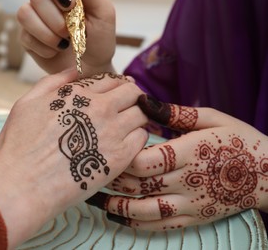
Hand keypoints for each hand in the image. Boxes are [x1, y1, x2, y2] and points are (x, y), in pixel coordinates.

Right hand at [0, 70, 147, 247]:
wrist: (22, 184)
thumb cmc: (18, 146)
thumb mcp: (27, 103)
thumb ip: (52, 83)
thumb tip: (74, 71)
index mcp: (78, 93)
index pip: (111, 79)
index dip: (116, 85)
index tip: (116, 94)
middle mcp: (99, 108)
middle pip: (133, 92)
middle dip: (132, 96)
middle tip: (126, 108)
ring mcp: (112, 132)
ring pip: (142, 113)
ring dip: (137, 116)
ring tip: (127, 127)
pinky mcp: (119, 157)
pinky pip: (142, 138)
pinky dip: (137, 138)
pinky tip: (125, 145)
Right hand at [17, 0, 115, 75]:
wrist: (92, 70)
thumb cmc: (100, 41)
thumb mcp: (103, 13)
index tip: (70, 5)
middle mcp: (46, 1)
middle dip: (56, 19)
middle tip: (71, 32)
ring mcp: (34, 19)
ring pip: (25, 14)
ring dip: (48, 34)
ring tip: (65, 43)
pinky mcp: (26, 38)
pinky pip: (26, 36)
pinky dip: (45, 48)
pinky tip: (56, 51)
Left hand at [87, 94, 267, 230]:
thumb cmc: (238, 140)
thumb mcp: (211, 118)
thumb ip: (175, 113)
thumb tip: (143, 101)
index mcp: (190, 152)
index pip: (146, 160)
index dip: (123, 156)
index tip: (108, 147)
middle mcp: (188, 181)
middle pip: (139, 184)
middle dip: (112, 178)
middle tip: (89, 171)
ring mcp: (190, 203)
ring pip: (145, 210)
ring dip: (116, 206)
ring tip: (95, 199)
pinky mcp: (193, 218)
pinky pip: (160, 225)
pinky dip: (136, 223)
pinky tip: (118, 217)